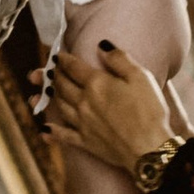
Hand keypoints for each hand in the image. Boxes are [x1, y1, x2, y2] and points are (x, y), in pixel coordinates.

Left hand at [49, 42, 176, 173]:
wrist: (148, 148)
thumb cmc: (149, 111)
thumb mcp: (140, 77)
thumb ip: (119, 59)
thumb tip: (101, 45)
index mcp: (96, 84)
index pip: (73, 67)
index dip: (63, 59)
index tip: (57, 56)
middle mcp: (84, 102)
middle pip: (62, 85)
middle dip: (53, 76)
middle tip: (47, 71)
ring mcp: (83, 123)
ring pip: (60, 106)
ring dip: (51, 97)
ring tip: (45, 91)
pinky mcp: (86, 142)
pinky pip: (63, 136)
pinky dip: (52, 132)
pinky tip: (44, 130)